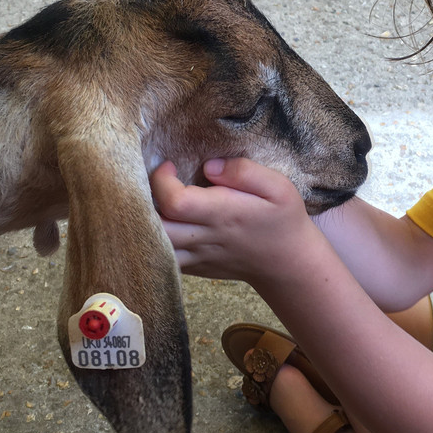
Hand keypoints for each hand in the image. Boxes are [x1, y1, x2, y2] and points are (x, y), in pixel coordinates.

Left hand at [150, 157, 324, 283]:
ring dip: (145, 223)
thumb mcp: (278, 187)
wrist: (288, 263)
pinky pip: (163, 257)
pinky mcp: (195, 267)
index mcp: (223, 214)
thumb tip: (209, 166)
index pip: (176, 202)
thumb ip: (245, 172)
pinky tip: (161, 221)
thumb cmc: (283, 220)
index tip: (168, 165)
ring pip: (154, 246)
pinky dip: (154, 239)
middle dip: (143, 201)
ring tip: (151, 202)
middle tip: (153, 183)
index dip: (161, 181)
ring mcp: (198, 257)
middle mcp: (206, 238)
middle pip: (156, 227)